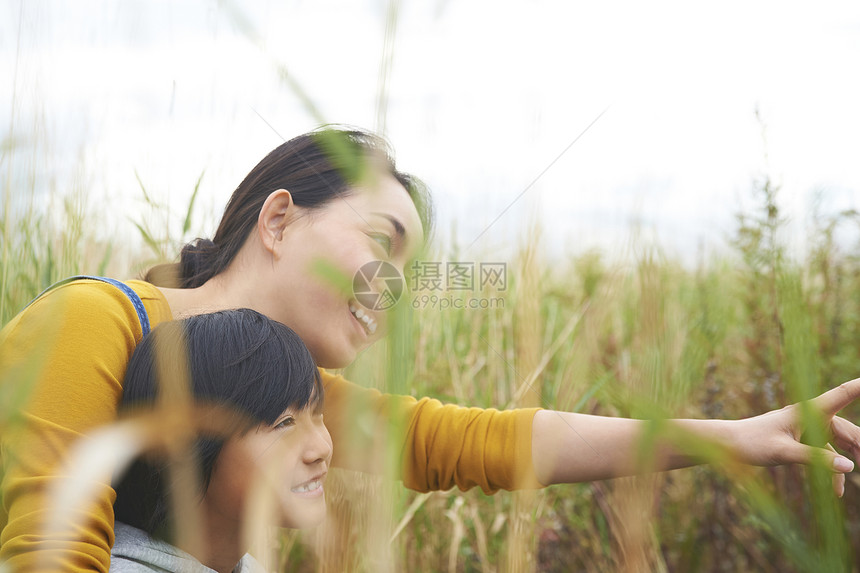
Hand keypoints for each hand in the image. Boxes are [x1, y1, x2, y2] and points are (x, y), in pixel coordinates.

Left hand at [730, 378, 859, 495]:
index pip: (842, 394)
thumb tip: (849, 467)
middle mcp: (811, 417)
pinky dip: (832, 470)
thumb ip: (817, 459)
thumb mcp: (783, 451)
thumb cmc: (751, 442)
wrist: (728, 444)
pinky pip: (825, 454)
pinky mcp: (802, 441)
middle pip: (849, 430)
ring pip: (840, 443)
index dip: (859, 387)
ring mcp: (808, 429)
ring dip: (852, 459)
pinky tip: (837, 491)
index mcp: (808, 410)